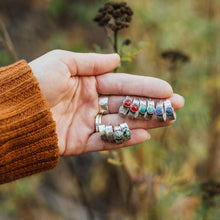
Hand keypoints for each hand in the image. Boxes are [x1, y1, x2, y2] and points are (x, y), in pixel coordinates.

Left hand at [29, 50, 183, 155]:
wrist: (14, 112)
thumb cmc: (37, 83)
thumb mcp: (63, 61)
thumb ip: (90, 62)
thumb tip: (116, 60)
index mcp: (87, 83)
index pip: (122, 85)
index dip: (145, 87)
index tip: (167, 89)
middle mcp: (90, 103)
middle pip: (126, 104)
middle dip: (152, 105)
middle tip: (176, 106)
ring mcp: (86, 123)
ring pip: (121, 123)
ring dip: (145, 121)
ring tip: (167, 120)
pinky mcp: (79, 142)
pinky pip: (105, 141)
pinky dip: (124, 139)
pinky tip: (145, 135)